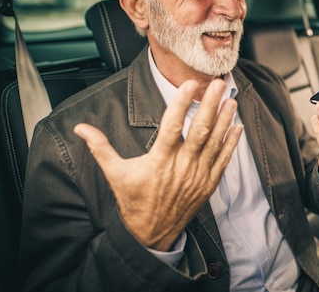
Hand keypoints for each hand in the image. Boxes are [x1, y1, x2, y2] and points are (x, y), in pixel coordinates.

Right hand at [74, 79, 242, 250]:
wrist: (151, 234)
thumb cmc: (133, 201)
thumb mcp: (115, 174)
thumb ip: (100, 147)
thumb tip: (80, 128)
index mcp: (159, 161)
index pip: (171, 127)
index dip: (180, 105)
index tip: (188, 85)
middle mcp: (181, 166)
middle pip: (199, 131)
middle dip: (209, 105)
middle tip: (216, 84)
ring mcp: (197, 176)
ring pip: (214, 143)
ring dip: (224, 120)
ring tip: (231, 99)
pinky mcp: (207, 184)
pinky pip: (223, 161)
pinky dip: (231, 144)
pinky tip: (238, 126)